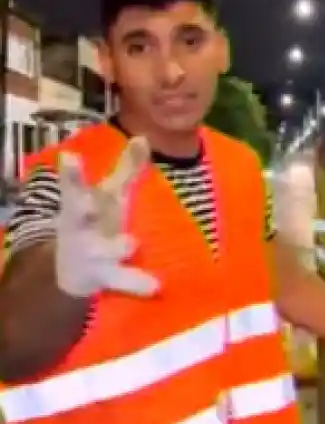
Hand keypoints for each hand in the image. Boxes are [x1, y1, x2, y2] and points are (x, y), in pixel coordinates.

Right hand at [55, 136, 159, 298]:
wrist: (72, 270)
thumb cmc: (96, 221)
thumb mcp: (108, 194)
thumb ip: (126, 168)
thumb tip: (143, 137)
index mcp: (79, 204)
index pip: (74, 186)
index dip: (72, 173)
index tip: (70, 156)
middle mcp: (81, 228)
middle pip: (79, 216)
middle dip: (81, 208)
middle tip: (85, 201)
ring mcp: (92, 254)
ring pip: (103, 251)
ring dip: (118, 246)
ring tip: (133, 242)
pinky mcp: (105, 278)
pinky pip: (123, 281)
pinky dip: (138, 284)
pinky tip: (156, 286)